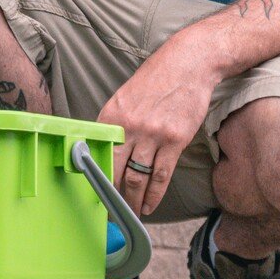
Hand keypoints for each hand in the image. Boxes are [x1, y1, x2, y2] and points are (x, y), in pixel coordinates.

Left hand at [97, 31, 220, 216]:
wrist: (187, 64)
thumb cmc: (156, 79)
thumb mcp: (125, 97)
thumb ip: (114, 124)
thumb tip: (103, 150)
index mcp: (111, 115)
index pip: (98, 154)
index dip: (94, 178)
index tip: (92, 194)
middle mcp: (130, 126)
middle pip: (116, 171)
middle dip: (110, 196)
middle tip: (108, 213)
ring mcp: (153, 134)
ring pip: (138, 178)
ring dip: (132, 201)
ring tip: (129, 214)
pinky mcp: (175, 140)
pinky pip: (161, 175)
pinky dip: (154, 195)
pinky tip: (149, 206)